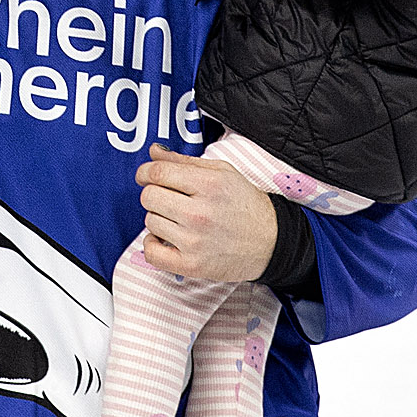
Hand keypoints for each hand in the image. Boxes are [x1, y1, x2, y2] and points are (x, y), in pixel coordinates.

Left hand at [136, 144, 276, 282]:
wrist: (271, 242)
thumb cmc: (246, 205)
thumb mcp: (222, 172)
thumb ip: (185, 161)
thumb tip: (154, 152)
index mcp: (209, 185)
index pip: (158, 172)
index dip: (145, 172)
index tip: (145, 175)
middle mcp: (200, 213)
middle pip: (149, 196)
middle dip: (154, 193)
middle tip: (168, 198)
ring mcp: (194, 241)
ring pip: (150, 221)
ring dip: (158, 218)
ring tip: (177, 219)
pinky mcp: (192, 264)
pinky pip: (152, 253)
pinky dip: (152, 244)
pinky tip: (165, 238)